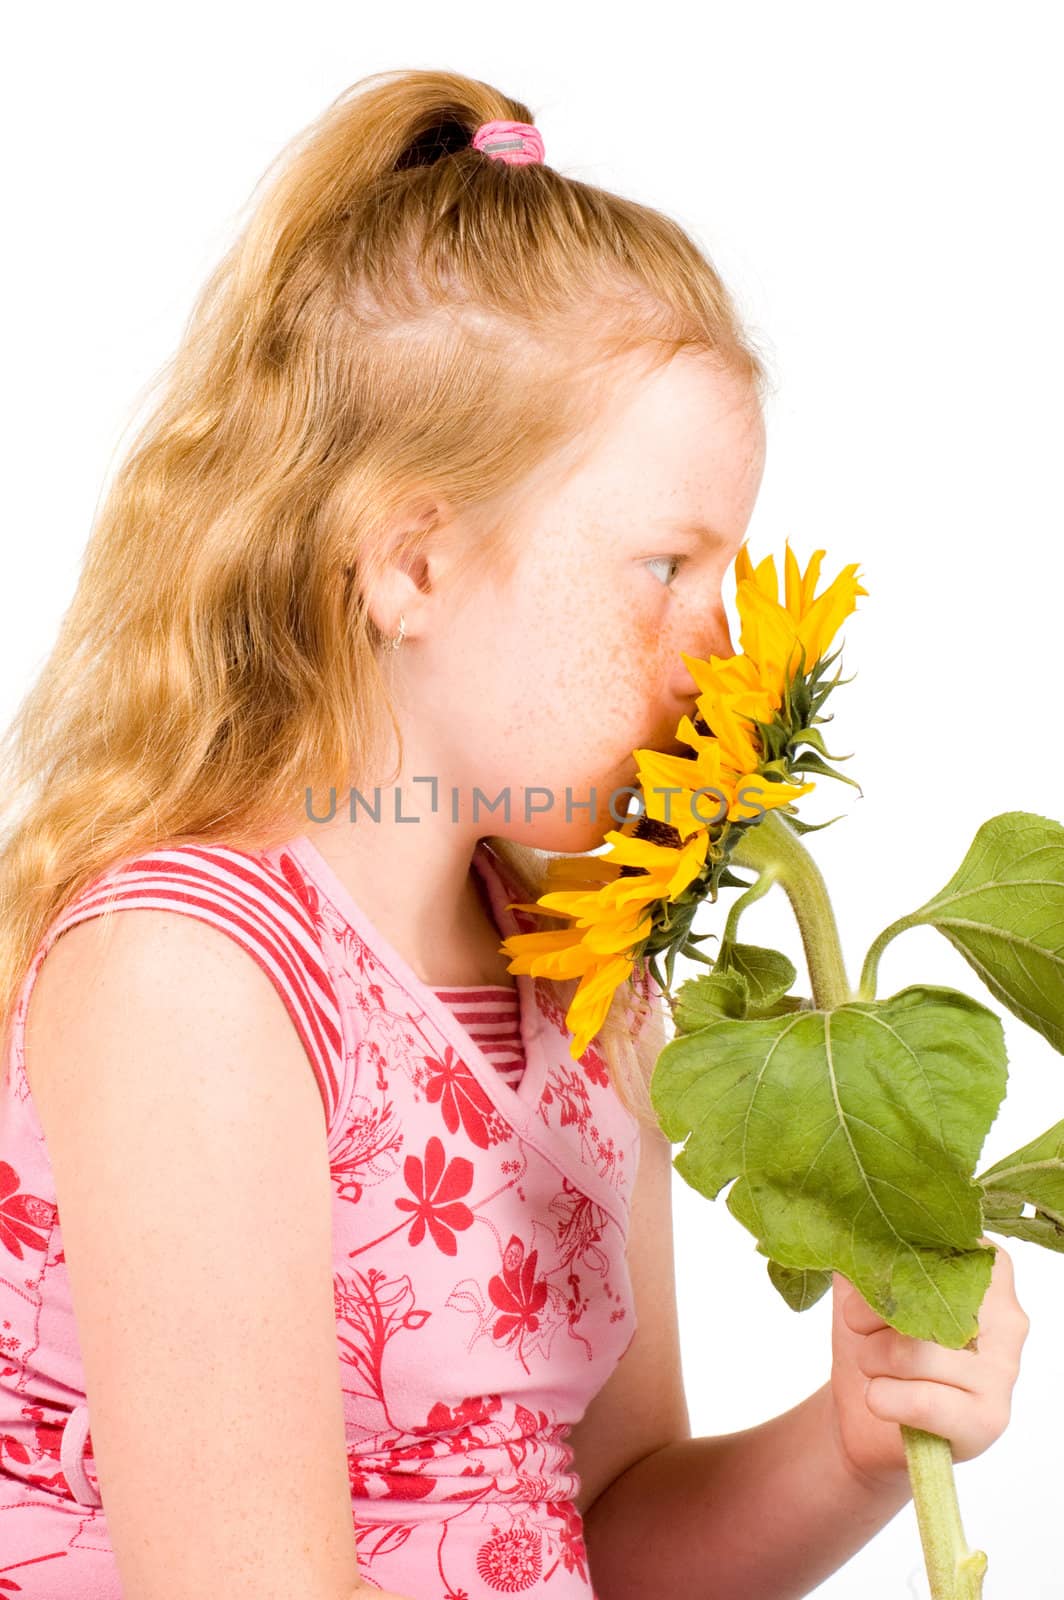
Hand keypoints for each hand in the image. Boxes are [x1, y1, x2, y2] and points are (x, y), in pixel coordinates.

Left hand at [827, 1236, 1029, 1491]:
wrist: (865, 1410)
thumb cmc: (871, 1336)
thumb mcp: (861, 1281)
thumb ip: (866, 1245)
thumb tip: (853, 1222)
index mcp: (986, 1269)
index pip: (938, 1248)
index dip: (886, 1267)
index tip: (866, 1287)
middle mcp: (1008, 1317)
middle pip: (925, 1300)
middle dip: (871, 1316)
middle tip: (859, 1329)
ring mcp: (1003, 1371)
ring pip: (916, 1353)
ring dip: (871, 1359)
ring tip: (870, 1364)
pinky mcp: (989, 1420)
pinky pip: (923, 1402)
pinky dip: (883, 1398)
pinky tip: (878, 1397)